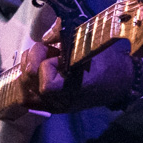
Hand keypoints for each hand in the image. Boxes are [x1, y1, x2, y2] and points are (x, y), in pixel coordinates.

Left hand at [15, 39, 133, 111]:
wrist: (118, 81)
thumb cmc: (105, 61)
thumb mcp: (88, 43)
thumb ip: (64, 36)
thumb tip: (46, 37)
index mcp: (75, 89)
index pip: (46, 85)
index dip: (46, 65)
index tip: (58, 54)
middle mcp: (61, 102)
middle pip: (29, 82)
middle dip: (33, 59)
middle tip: (48, 50)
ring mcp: (54, 106)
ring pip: (24, 90)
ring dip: (27, 69)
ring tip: (42, 58)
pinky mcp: (51, 106)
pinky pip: (27, 98)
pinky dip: (25, 82)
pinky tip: (35, 70)